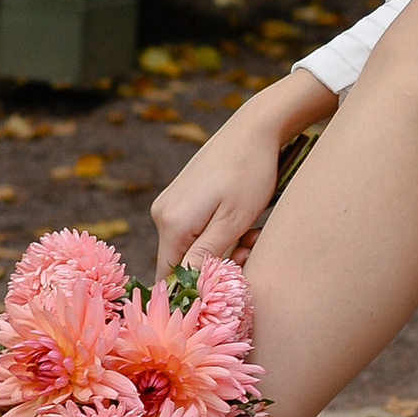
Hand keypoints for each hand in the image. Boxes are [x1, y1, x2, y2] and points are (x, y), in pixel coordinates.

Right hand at [151, 72, 331, 275]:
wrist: (255, 128)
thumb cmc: (250, 174)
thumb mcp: (233, 221)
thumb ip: (206, 256)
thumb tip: (185, 288)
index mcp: (171, 223)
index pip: (170, 277)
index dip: (197, 288)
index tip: (230, 279)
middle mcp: (161, 214)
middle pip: (180, 263)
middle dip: (215, 267)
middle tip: (250, 249)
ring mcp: (170, 203)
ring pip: (190, 247)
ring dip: (221, 249)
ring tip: (252, 233)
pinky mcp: (182, 196)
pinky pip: (193, 230)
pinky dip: (217, 234)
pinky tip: (241, 222)